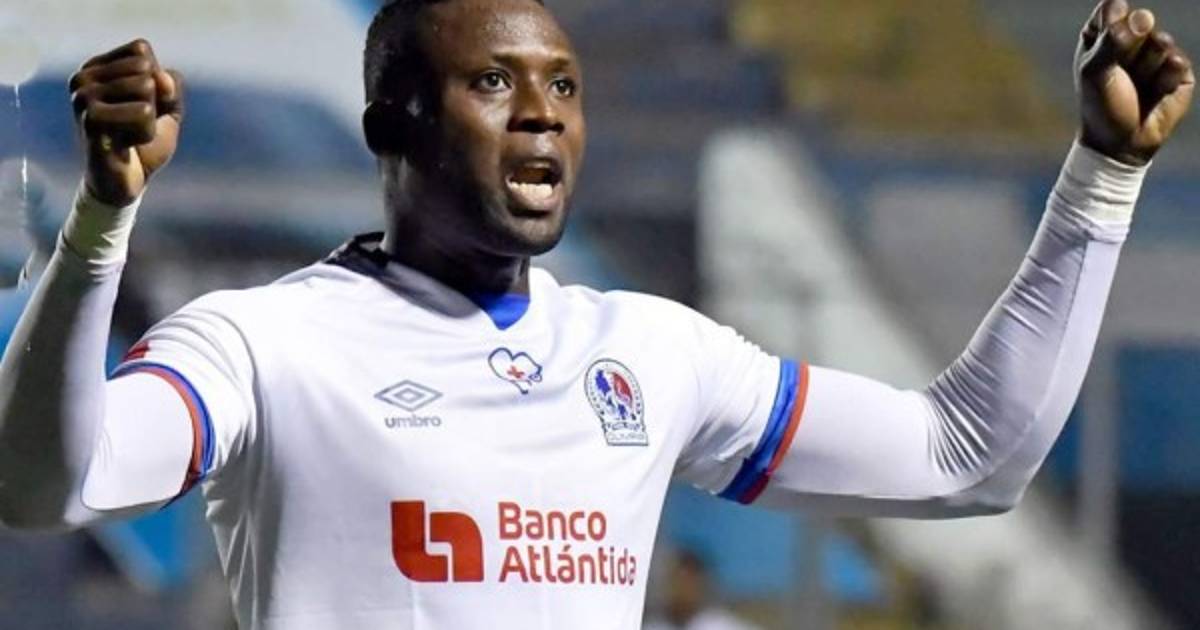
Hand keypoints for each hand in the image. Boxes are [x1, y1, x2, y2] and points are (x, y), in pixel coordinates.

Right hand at [68, 39, 183, 206]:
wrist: (124, 185)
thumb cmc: (142, 144)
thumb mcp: (167, 110)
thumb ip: (172, 87)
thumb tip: (162, 77)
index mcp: (96, 67)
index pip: (141, 51)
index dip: (156, 84)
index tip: (139, 107)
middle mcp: (83, 77)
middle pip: (146, 70)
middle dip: (153, 103)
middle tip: (133, 127)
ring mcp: (83, 97)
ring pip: (146, 89)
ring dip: (149, 121)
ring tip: (128, 136)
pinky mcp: (90, 118)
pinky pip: (144, 112)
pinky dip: (145, 133)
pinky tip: (124, 145)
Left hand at [1076, 0, 1193, 165]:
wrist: (1121, 142)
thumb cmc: (1100, 105)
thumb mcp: (1094, 72)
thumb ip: (1112, 41)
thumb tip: (1143, 16)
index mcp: (1103, 34)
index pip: (1114, 7)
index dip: (1114, 25)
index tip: (1105, 48)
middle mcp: (1131, 39)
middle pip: (1140, 20)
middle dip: (1130, 48)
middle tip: (1120, 73)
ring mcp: (1156, 54)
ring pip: (1161, 40)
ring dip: (1146, 66)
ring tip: (1137, 85)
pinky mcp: (1178, 70)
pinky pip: (1178, 61)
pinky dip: (1165, 78)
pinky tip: (1156, 92)